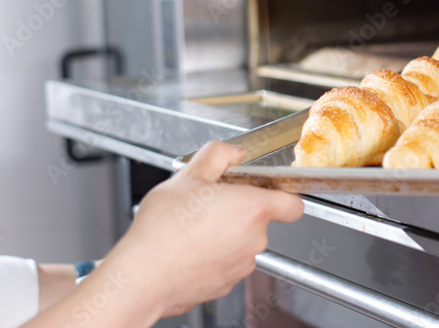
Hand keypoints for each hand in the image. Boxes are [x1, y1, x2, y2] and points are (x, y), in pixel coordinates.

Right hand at [111, 141, 303, 316]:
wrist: (145, 274)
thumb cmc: (165, 227)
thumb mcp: (189, 174)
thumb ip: (217, 155)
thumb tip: (233, 152)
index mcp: (253, 209)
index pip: (293, 203)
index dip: (281, 193)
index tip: (265, 188)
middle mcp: (254, 240)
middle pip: (259, 220)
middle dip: (237, 209)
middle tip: (207, 202)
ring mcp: (241, 266)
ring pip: (241, 242)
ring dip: (224, 233)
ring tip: (192, 226)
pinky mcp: (224, 285)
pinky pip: (225, 263)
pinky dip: (212, 255)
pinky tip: (188, 247)